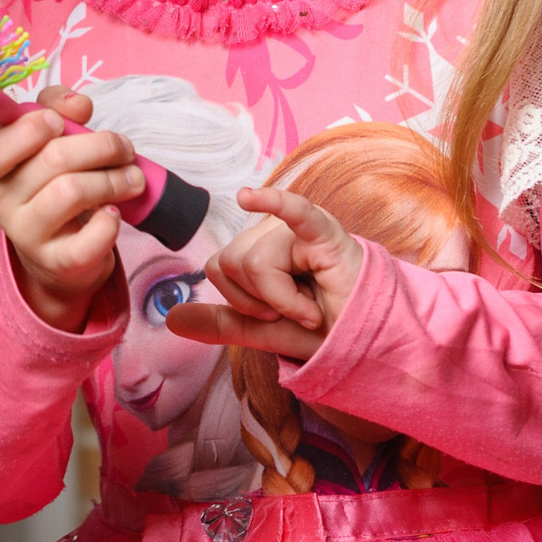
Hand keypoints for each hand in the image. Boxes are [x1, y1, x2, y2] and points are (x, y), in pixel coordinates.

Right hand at [0, 85, 138, 330]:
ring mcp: (27, 235)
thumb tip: (78, 103)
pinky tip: (114, 213)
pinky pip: (88, 240)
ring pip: (72, 192)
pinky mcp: (57, 261)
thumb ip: (57, 110)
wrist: (56, 250)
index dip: (31, 129)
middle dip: (101, 146)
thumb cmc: (51, 182)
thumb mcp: (47, 140)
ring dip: (113, 179)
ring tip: (133, 178)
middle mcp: (2, 201)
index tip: (60, 123)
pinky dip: (109, 222)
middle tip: (124, 149)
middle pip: (52, 160)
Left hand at [163, 186, 364, 362]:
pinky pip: (295, 213)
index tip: (277, 314)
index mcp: (258, 249)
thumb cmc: (323, 330)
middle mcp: (275, 234)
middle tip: (300, 309)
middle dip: (260, 300)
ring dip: (284, 298)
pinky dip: (273, 203)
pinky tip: (248, 196)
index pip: (218, 265)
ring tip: (315, 304)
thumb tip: (172, 317)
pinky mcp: (327, 235)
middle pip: (230, 261)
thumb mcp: (263, 329)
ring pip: (254, 260)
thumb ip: (222, 321)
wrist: (368, 345)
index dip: (241, 299)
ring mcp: (300, 231)